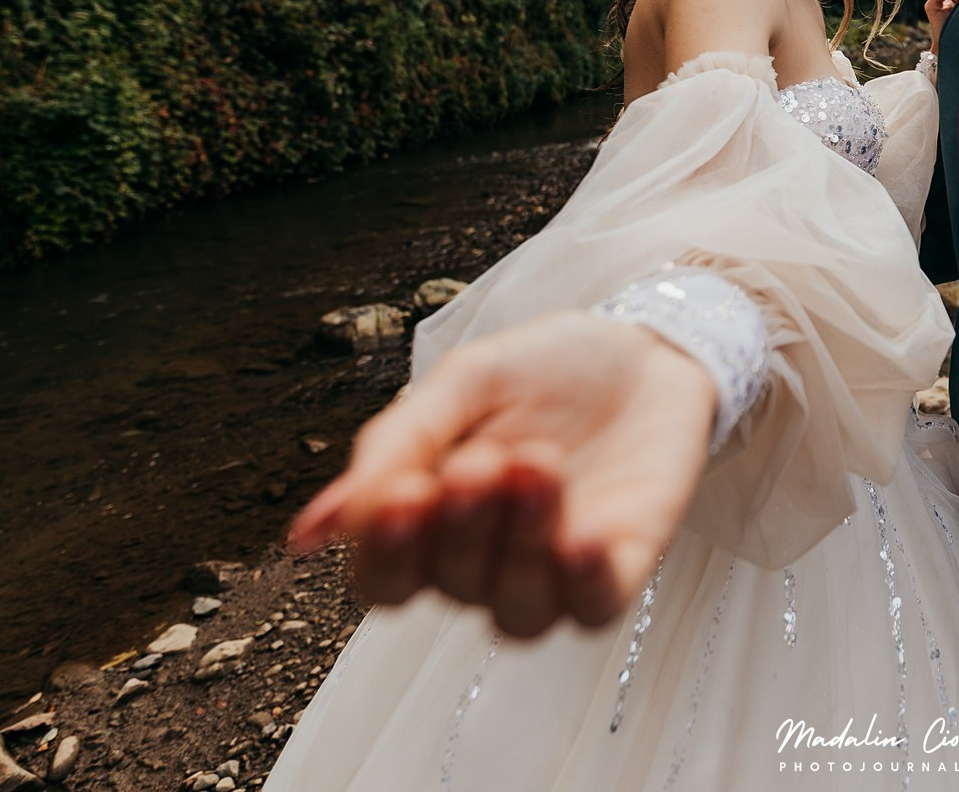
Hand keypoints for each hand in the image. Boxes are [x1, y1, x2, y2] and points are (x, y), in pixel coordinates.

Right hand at [284, 312, 717, 637]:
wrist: (645, 345)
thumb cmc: (545, 369)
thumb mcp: (464, 383)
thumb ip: (397, 446)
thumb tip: (314, 530)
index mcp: (432, 522)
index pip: (384, 578)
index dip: (386, 550)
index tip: (405, 493)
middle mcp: (486, 562)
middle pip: (450, 588)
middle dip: (464, 527)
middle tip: (484, 461)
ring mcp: (554, 571)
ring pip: (518, 613)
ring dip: (521, 546)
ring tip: (538, 466)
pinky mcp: (620, 565)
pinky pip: (594, 609)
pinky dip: (583, 582)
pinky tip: (581, 536)